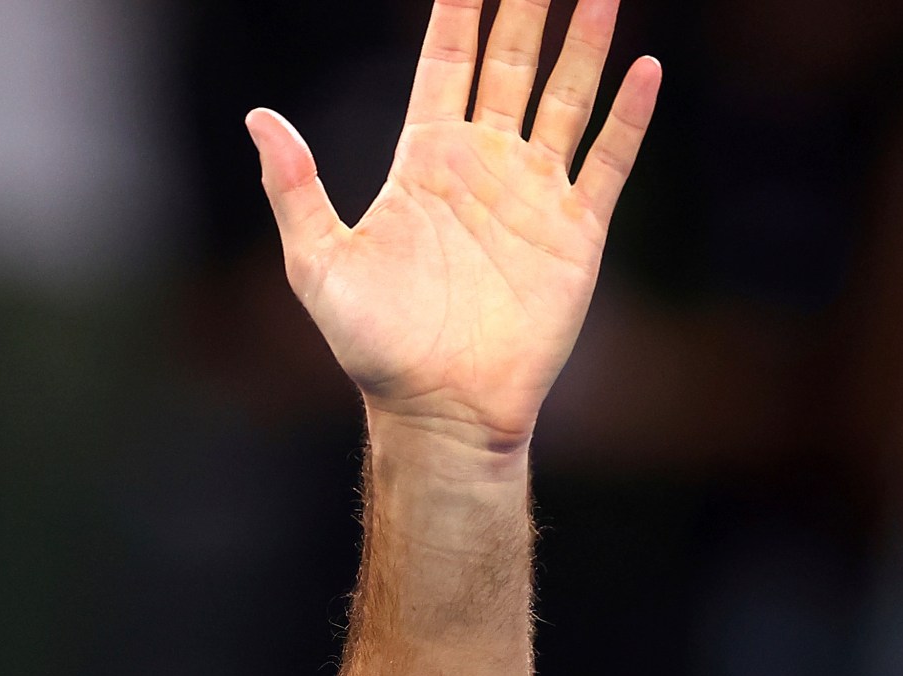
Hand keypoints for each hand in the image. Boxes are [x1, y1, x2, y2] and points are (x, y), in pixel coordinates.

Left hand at [248, 0, 660, 453]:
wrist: (439, 409)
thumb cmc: (372, 345)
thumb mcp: (318, 264)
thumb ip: (294, 188)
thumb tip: (258, 119)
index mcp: (424, 162)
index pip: (447, 64)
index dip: (460, 10)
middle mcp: (482, 166)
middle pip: (512, 64)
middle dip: (528, 8)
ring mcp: (531, 195)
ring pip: (565, 97)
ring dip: (585, 43)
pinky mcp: (574, 233)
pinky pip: (607, 161)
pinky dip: (627, 116)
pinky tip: (644, 69)